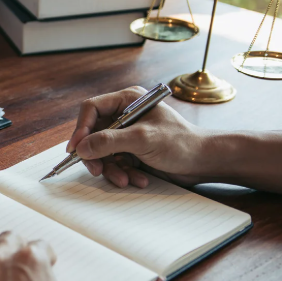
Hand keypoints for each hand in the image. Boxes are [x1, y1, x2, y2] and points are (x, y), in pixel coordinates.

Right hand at [66, 86, 212, 187]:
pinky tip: (138, 179)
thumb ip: (109, 141)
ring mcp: (128, 134)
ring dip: (112, 169)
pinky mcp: (133, 151)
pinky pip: (115, 162)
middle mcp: (125, 115)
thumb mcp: (143, 139)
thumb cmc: (182, 143)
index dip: (80, 129)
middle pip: (93, 133)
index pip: (91, 109)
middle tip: (97, 171)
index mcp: (127, 100)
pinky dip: (123, 173)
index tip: (76, 149)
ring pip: (103, 152)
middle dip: (96, 155)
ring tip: (125, 179)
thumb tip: (81, 147)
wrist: (205, 162)